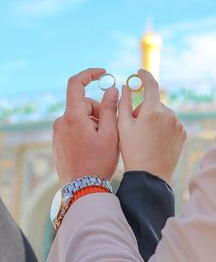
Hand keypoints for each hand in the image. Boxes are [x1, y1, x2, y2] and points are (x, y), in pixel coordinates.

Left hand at [53, 68, 118, 184]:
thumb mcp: (110, 133)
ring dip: (92, 122)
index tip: (103, 74)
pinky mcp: (58, 140)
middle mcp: (61, 122)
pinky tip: (91, 146)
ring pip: (78, 116)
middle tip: (109, 127)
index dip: (89, 74)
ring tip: (101, 141)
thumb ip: (109, 108)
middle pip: (82, 103)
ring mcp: (58, 132)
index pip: (76, 84)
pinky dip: (84, 129)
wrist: (83, 187)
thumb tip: (111, 89)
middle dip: (97, 110)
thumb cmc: (98, 162)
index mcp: (73, 117)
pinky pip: (73, 126)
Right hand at [118, 69, 186, 183]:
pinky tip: (156, 141)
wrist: (150, 175)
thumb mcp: (123, 126)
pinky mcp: (183, 134)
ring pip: (163, 114)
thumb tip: (127, 87)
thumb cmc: (132, 151)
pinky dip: (163, 127)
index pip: (151, 85)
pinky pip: (171, 123)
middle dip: (145, 109)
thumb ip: (124, 103)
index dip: (144, 76)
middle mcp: (169, 114)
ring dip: (154, 118)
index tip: (139, 72)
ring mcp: (178, 125)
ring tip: (146, 137)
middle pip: (155, 103)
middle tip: (135, 125)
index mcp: (153, 111)